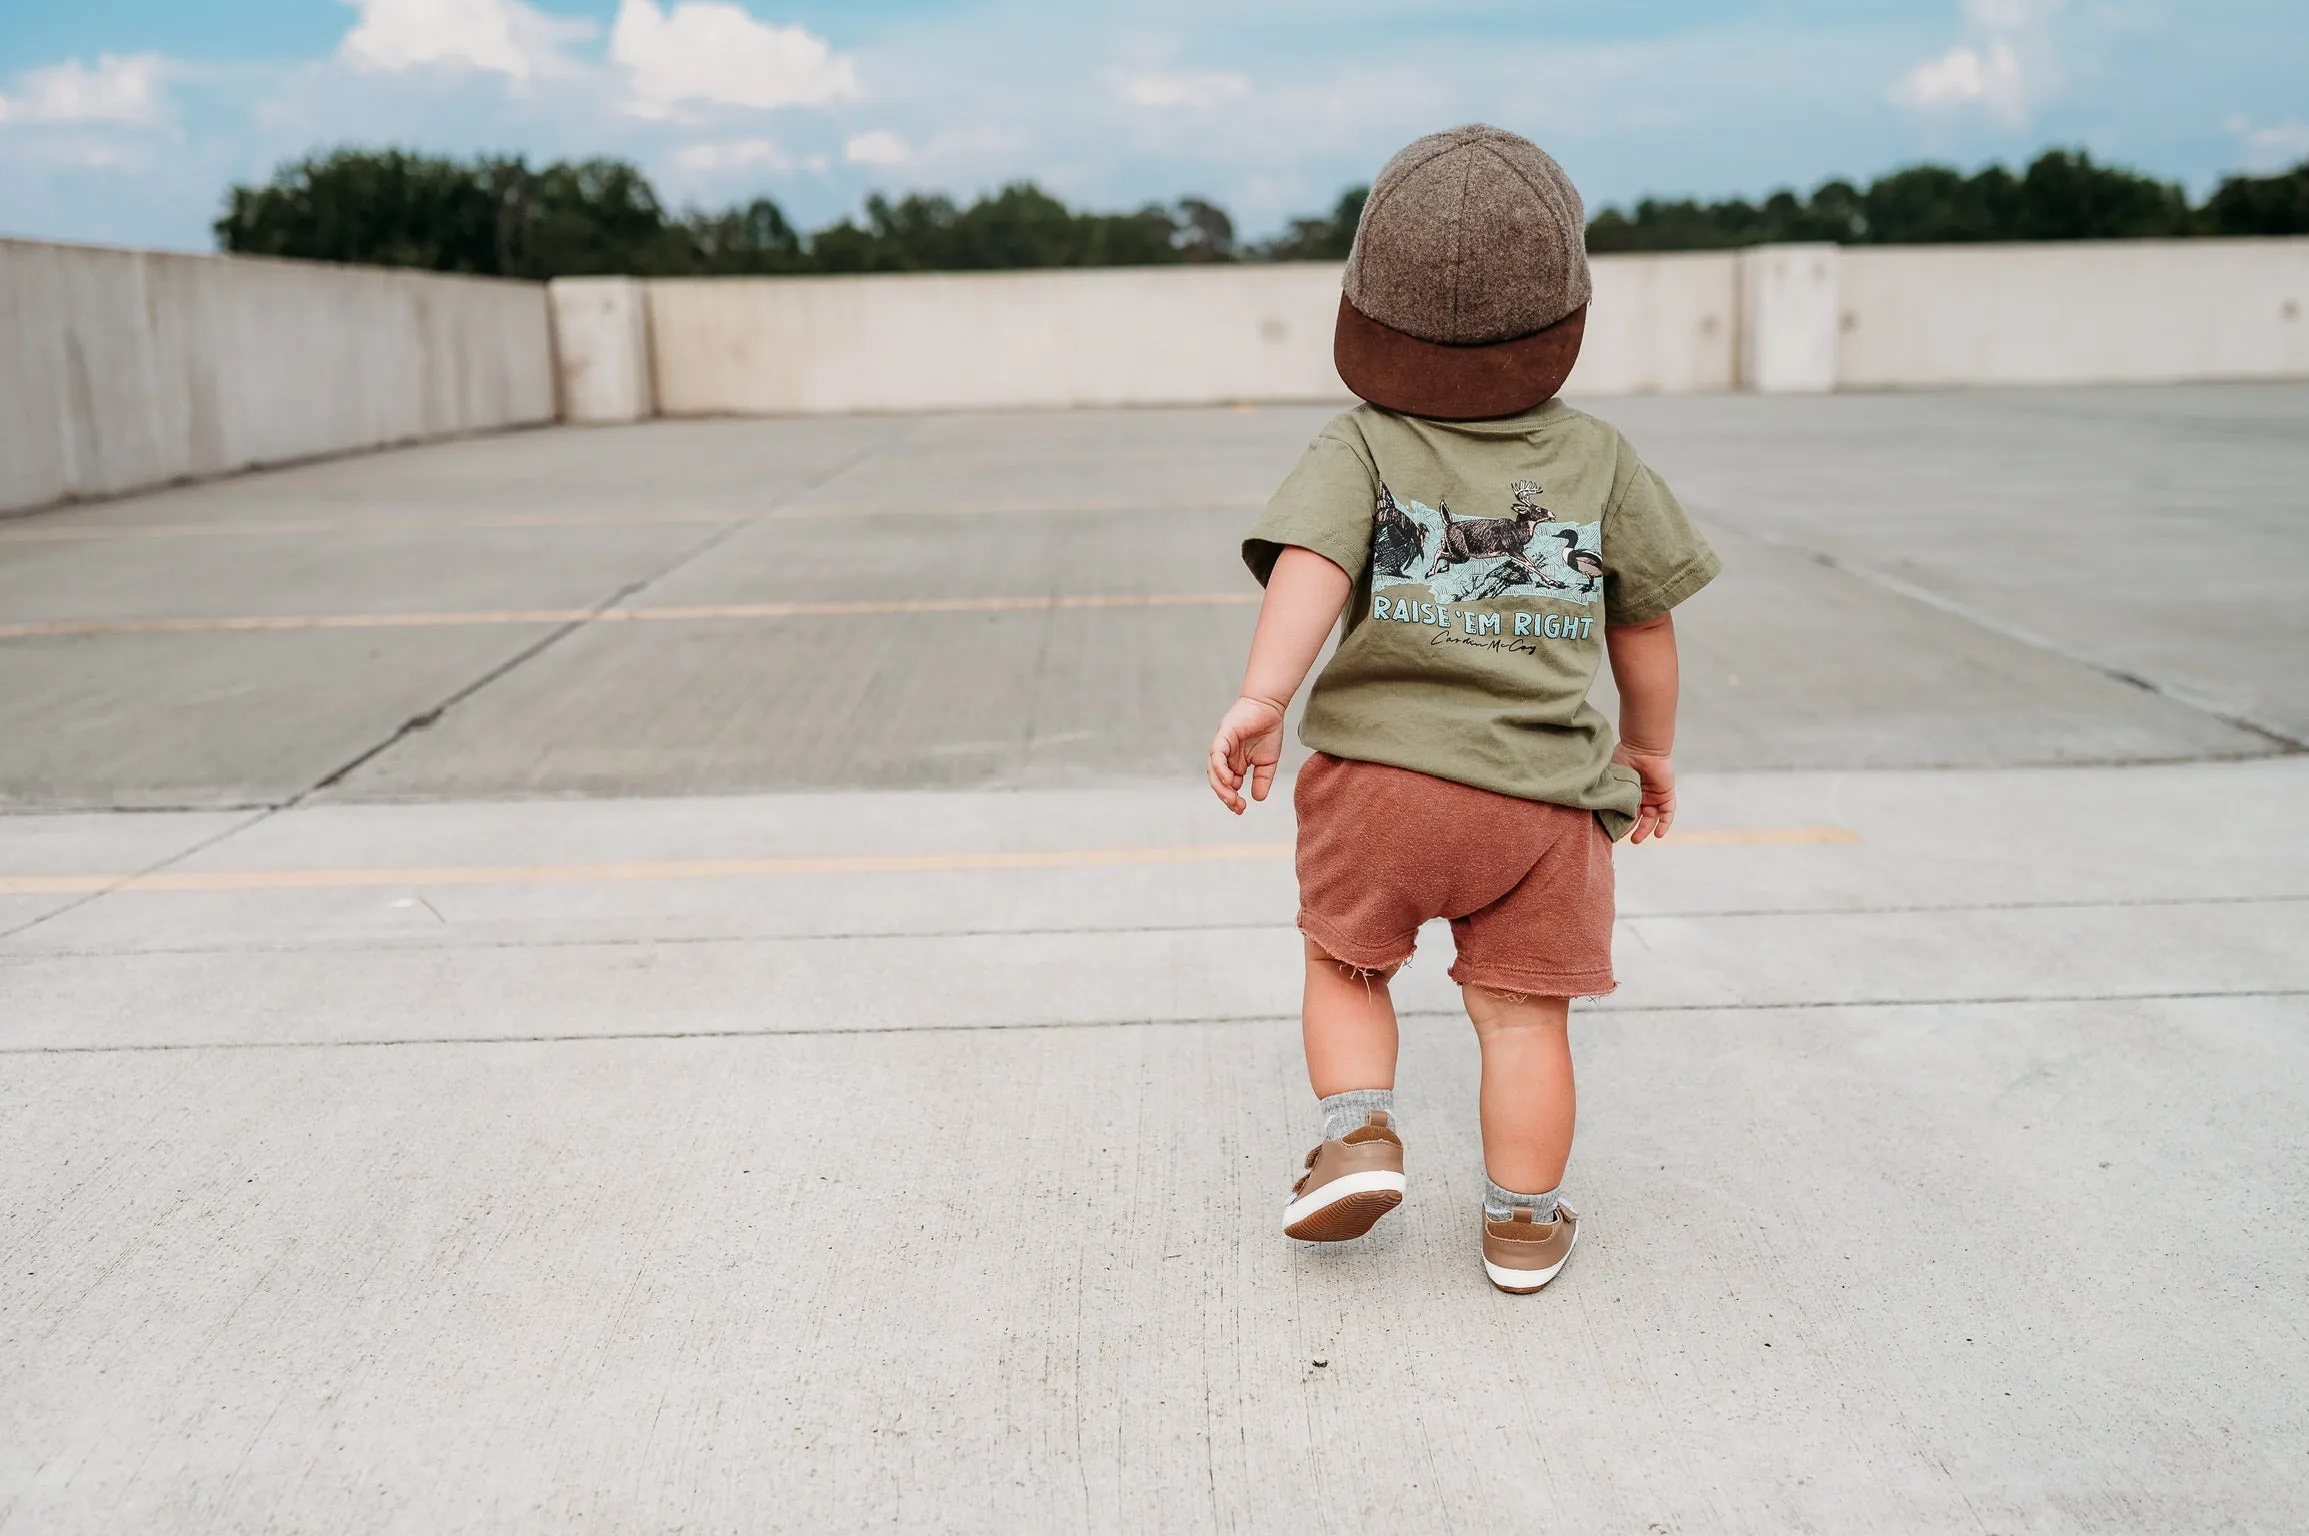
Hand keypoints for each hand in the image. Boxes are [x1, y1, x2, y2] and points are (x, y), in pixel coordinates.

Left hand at [1208, 696, 1286, 813]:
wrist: (1270, 707)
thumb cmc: (1268, 731)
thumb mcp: (1268, 762)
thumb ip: (1262, 780)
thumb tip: (1257, 799)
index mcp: (1234, 765)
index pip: (1228, 786)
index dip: (1232, 799)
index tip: (1241, 809)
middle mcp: (1225, 758)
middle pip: (1218, 781)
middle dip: (1226, 796)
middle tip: (1237, 807)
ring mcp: (1222, 747)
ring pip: (1213, 771)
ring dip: (1221, 787)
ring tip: (1231, 798)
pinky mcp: (1222, 736)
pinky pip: (1216, 755)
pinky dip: (1220, 768)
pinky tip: (1229, 780)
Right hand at [1614, 744, 1675, 842]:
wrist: (1641, 747)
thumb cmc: (1624, 756)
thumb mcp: (1611, 776)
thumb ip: (1607, 789)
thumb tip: (1593, 805)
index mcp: (1629, 791)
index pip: (1625, 810)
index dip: (1619, 821)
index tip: (1610, 831)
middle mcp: (1642, 795)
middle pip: (1638, 817)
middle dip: (1631, 830)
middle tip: (1622, 839)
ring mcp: (1655, 795)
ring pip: (1652, 818)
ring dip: (1645, 830)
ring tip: (1636, 840)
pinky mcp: (1666, 794)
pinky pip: (1668, 813)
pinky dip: (1664, 824)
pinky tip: (1658, 835)